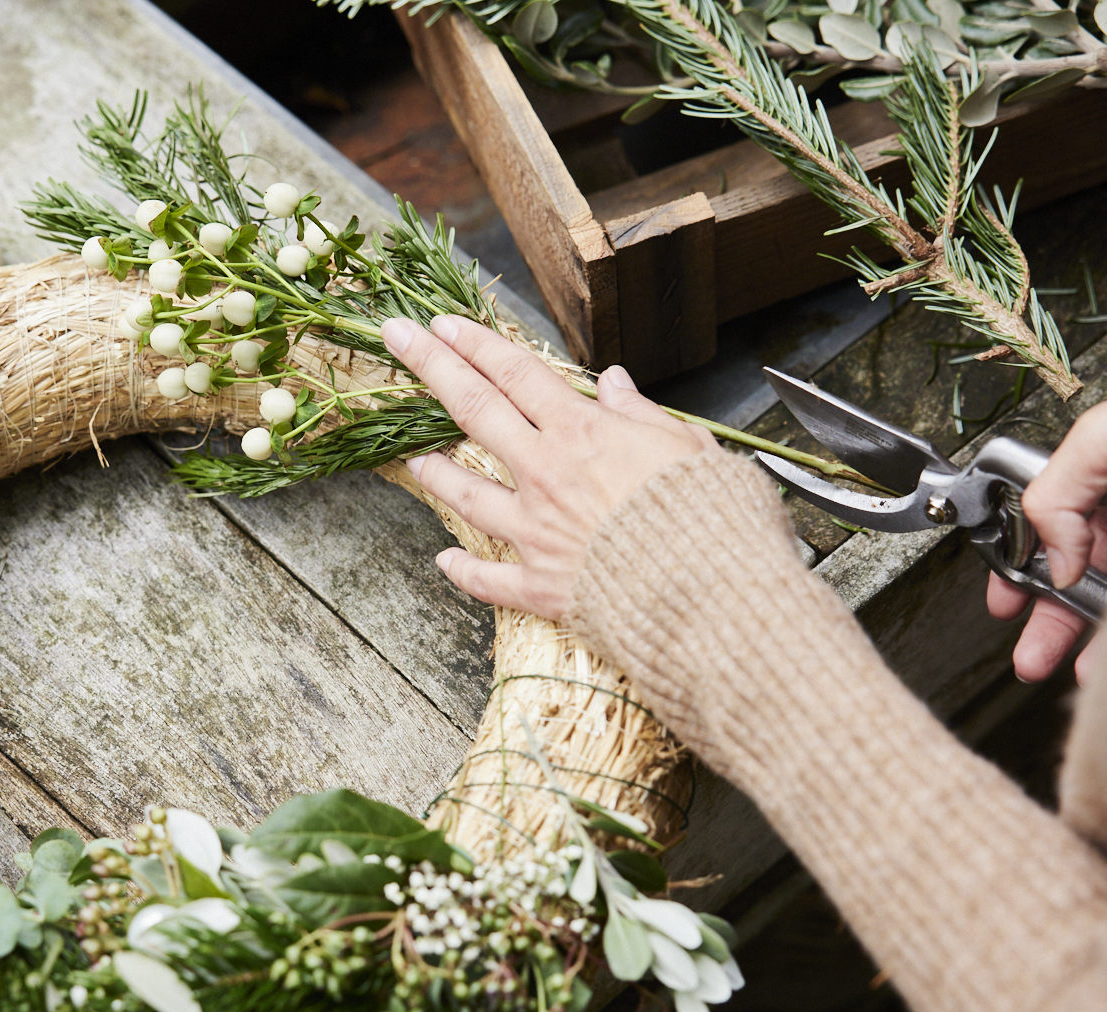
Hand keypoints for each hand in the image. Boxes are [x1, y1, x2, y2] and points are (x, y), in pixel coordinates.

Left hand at [380, 314, 716, 619]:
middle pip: (476, 409)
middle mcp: (546, 475)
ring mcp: (536, 533)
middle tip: (397, 338)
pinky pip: (489, 579)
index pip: (517, 373)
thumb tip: (613, 383)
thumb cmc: (710, 516)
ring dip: (437, 472)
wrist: (708, 592)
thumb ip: (641, 414)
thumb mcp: (688, 446)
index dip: (476, 344)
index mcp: (583, 433)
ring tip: (413, 460)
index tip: (443, 323)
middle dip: (431, 367)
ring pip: (467, 494)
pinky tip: (443, 561)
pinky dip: (463, 570)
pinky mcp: (540, 587)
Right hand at [988, 361, 1106, 682]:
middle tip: (1029, 654)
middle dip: (1043, 621)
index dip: (1020, 570)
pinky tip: (1106, 656)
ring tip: (1056, 665)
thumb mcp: (1103, 437)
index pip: (1045, 534)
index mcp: (1096, 484)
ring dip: (1078, 639)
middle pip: (1071, 579)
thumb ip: (1056, 490)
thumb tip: (1051, 552)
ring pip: (1106, 602)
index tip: (1007, 603)